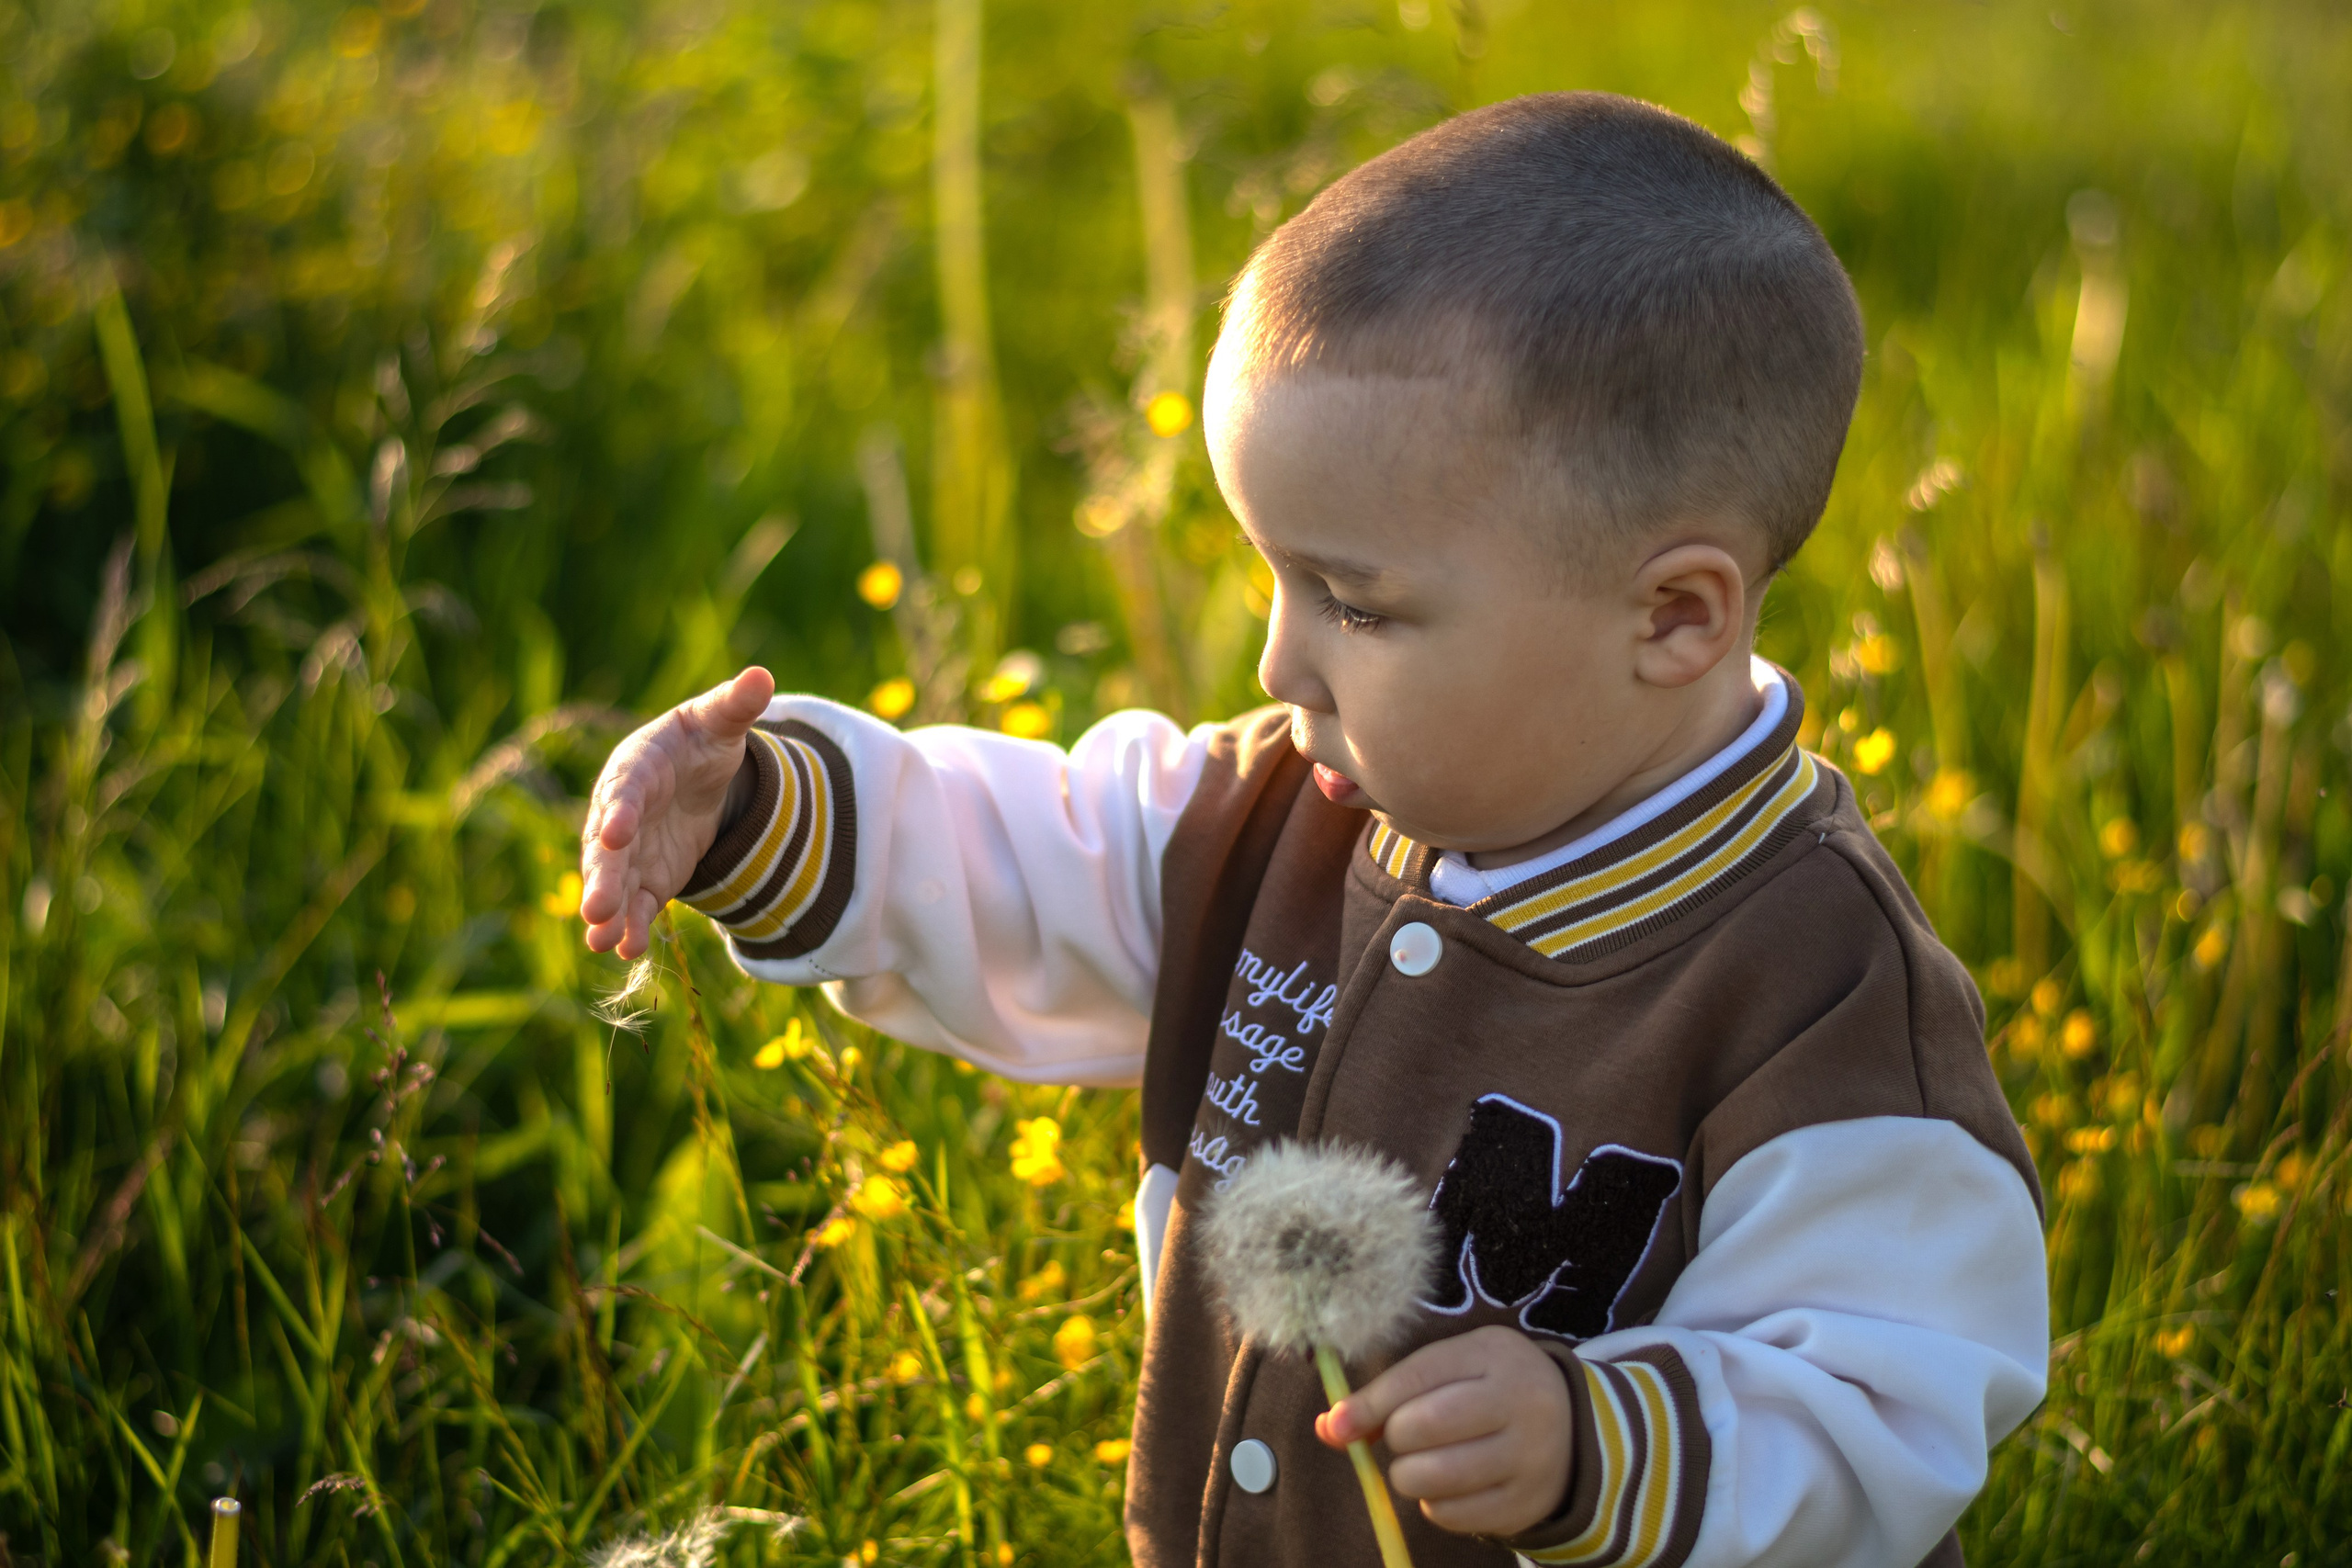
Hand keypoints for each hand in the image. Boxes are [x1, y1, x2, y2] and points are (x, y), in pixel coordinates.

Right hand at [581, 666, 775, 959]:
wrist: (696, 777)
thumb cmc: (701, 741)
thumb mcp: (720, 721)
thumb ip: (736, 704)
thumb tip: (762, 677)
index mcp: (636, 766)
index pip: (625, 787)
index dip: (619, 808)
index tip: (615, 831)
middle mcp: (621, 811)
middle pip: (606, 847)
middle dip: (602, 877)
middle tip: (594, 909)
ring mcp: (630, 851)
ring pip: (614, 883)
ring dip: (607, 912)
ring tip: (600, 942)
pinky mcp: (645, 878)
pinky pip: (634, 905)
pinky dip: (630, 927)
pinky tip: (626, 952)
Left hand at [1315, 1325, 1573, 1538]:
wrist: (1571, 1426)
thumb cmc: (1490, 1389)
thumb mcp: (1451, 1369)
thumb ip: (1391, 1392)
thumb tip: (1329, 1429)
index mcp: (1494, 1355)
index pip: (1417, 1378)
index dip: (1369, 1404)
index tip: (1337, 1425)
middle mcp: (1519, 1403)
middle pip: (1423, 1427)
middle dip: (1395, 1439)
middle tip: (1406, 1437)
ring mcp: (1528, 1458)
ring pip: (1433, 1478)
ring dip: (1409, 1475)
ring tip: (1425, 1462)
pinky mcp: (1525, 1504)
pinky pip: (1452, 1516)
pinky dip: (1435, 1505)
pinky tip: (1451, 1485)